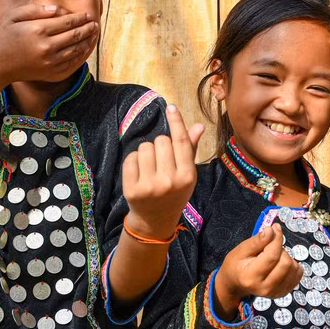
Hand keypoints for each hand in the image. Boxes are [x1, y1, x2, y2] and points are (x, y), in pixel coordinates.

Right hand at [0, 3, 99, 84]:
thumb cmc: (3, 37)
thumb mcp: (13, 16)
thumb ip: (36, 10)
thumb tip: (58, 9)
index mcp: (38, 30)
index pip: (67, 22)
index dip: (80, 18)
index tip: (88, 15)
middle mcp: (46, 47)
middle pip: (75, 35)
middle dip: (88, 28)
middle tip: (95, 24)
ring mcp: (50, 63)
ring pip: (77, 50)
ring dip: (88, 41)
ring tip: (94, 34)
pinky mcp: (51, 74)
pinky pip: (73, 64)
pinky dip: (82, 55)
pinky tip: (86, 49)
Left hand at [122, 105, 204, 239]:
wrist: (155, 221)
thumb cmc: (174, 192)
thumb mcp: (186, 174)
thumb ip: (190, 149)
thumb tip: (199, 126)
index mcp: (187, 177)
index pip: (181, 142)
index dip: (176, 122)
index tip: (170, 107)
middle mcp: (169, 181)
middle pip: (161, 141)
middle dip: (160, 146)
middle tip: (161, 161)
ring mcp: (150, 186)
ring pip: (144, 147)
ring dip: (146, 152)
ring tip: (150, 167)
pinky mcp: (132, 189)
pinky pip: (131, 158)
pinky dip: (134, 161)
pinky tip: (139, 173)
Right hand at [216, 224, 303, 305]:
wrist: (236, 284)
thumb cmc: (237, 265)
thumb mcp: (241, 250)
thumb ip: (257, 241)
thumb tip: (272, 230)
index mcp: (251, 277)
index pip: (272, 255)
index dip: (277, 238)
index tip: (275, 228)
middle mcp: (265, 288)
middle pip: (286, 262)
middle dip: (280, 249)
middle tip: (270, 248)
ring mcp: (276, 293)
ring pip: (294, 268)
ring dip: (286, 257)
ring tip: (274, 258)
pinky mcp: (284, 293)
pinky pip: (298, 274)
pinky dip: (292, 265)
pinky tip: (280, 265)